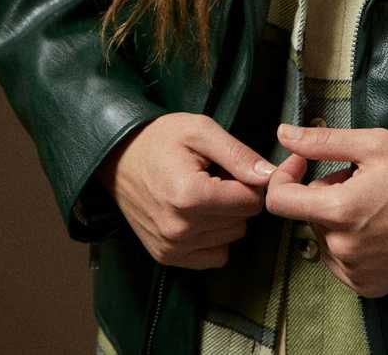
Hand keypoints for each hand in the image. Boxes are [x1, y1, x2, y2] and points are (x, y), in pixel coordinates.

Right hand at [95, 113, 275, 268]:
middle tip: (214, 176)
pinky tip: (198, 214)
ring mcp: (172, 248)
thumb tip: (270, 176)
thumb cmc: (160, 139)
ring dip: (224, 216)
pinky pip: (214, 256)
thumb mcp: (201, 130)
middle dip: (236, 197)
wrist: (118, 157)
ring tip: (203, 191)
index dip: (250, 181)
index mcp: (190, 196)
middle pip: (242, 221)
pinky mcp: (167, 257)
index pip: (251, 202)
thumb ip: (238, 154)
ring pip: (230, 238)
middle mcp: (180, 230)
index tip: (233, 167)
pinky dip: (213, 237)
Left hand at [265, 124, 387, 298]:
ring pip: (322, 236)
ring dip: (336, 217)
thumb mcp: (374, 144)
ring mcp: (352, 271)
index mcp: (339, 211)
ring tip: (371, 204)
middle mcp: (341, 248)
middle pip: (306, 214)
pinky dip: (348, 241)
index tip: (303, 163)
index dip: (285, 175)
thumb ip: (323, 141)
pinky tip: (376, 228)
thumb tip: (284, 133)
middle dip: (324, 192)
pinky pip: (338, 259)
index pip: (280, 200)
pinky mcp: (364, 286)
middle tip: (358, 180)